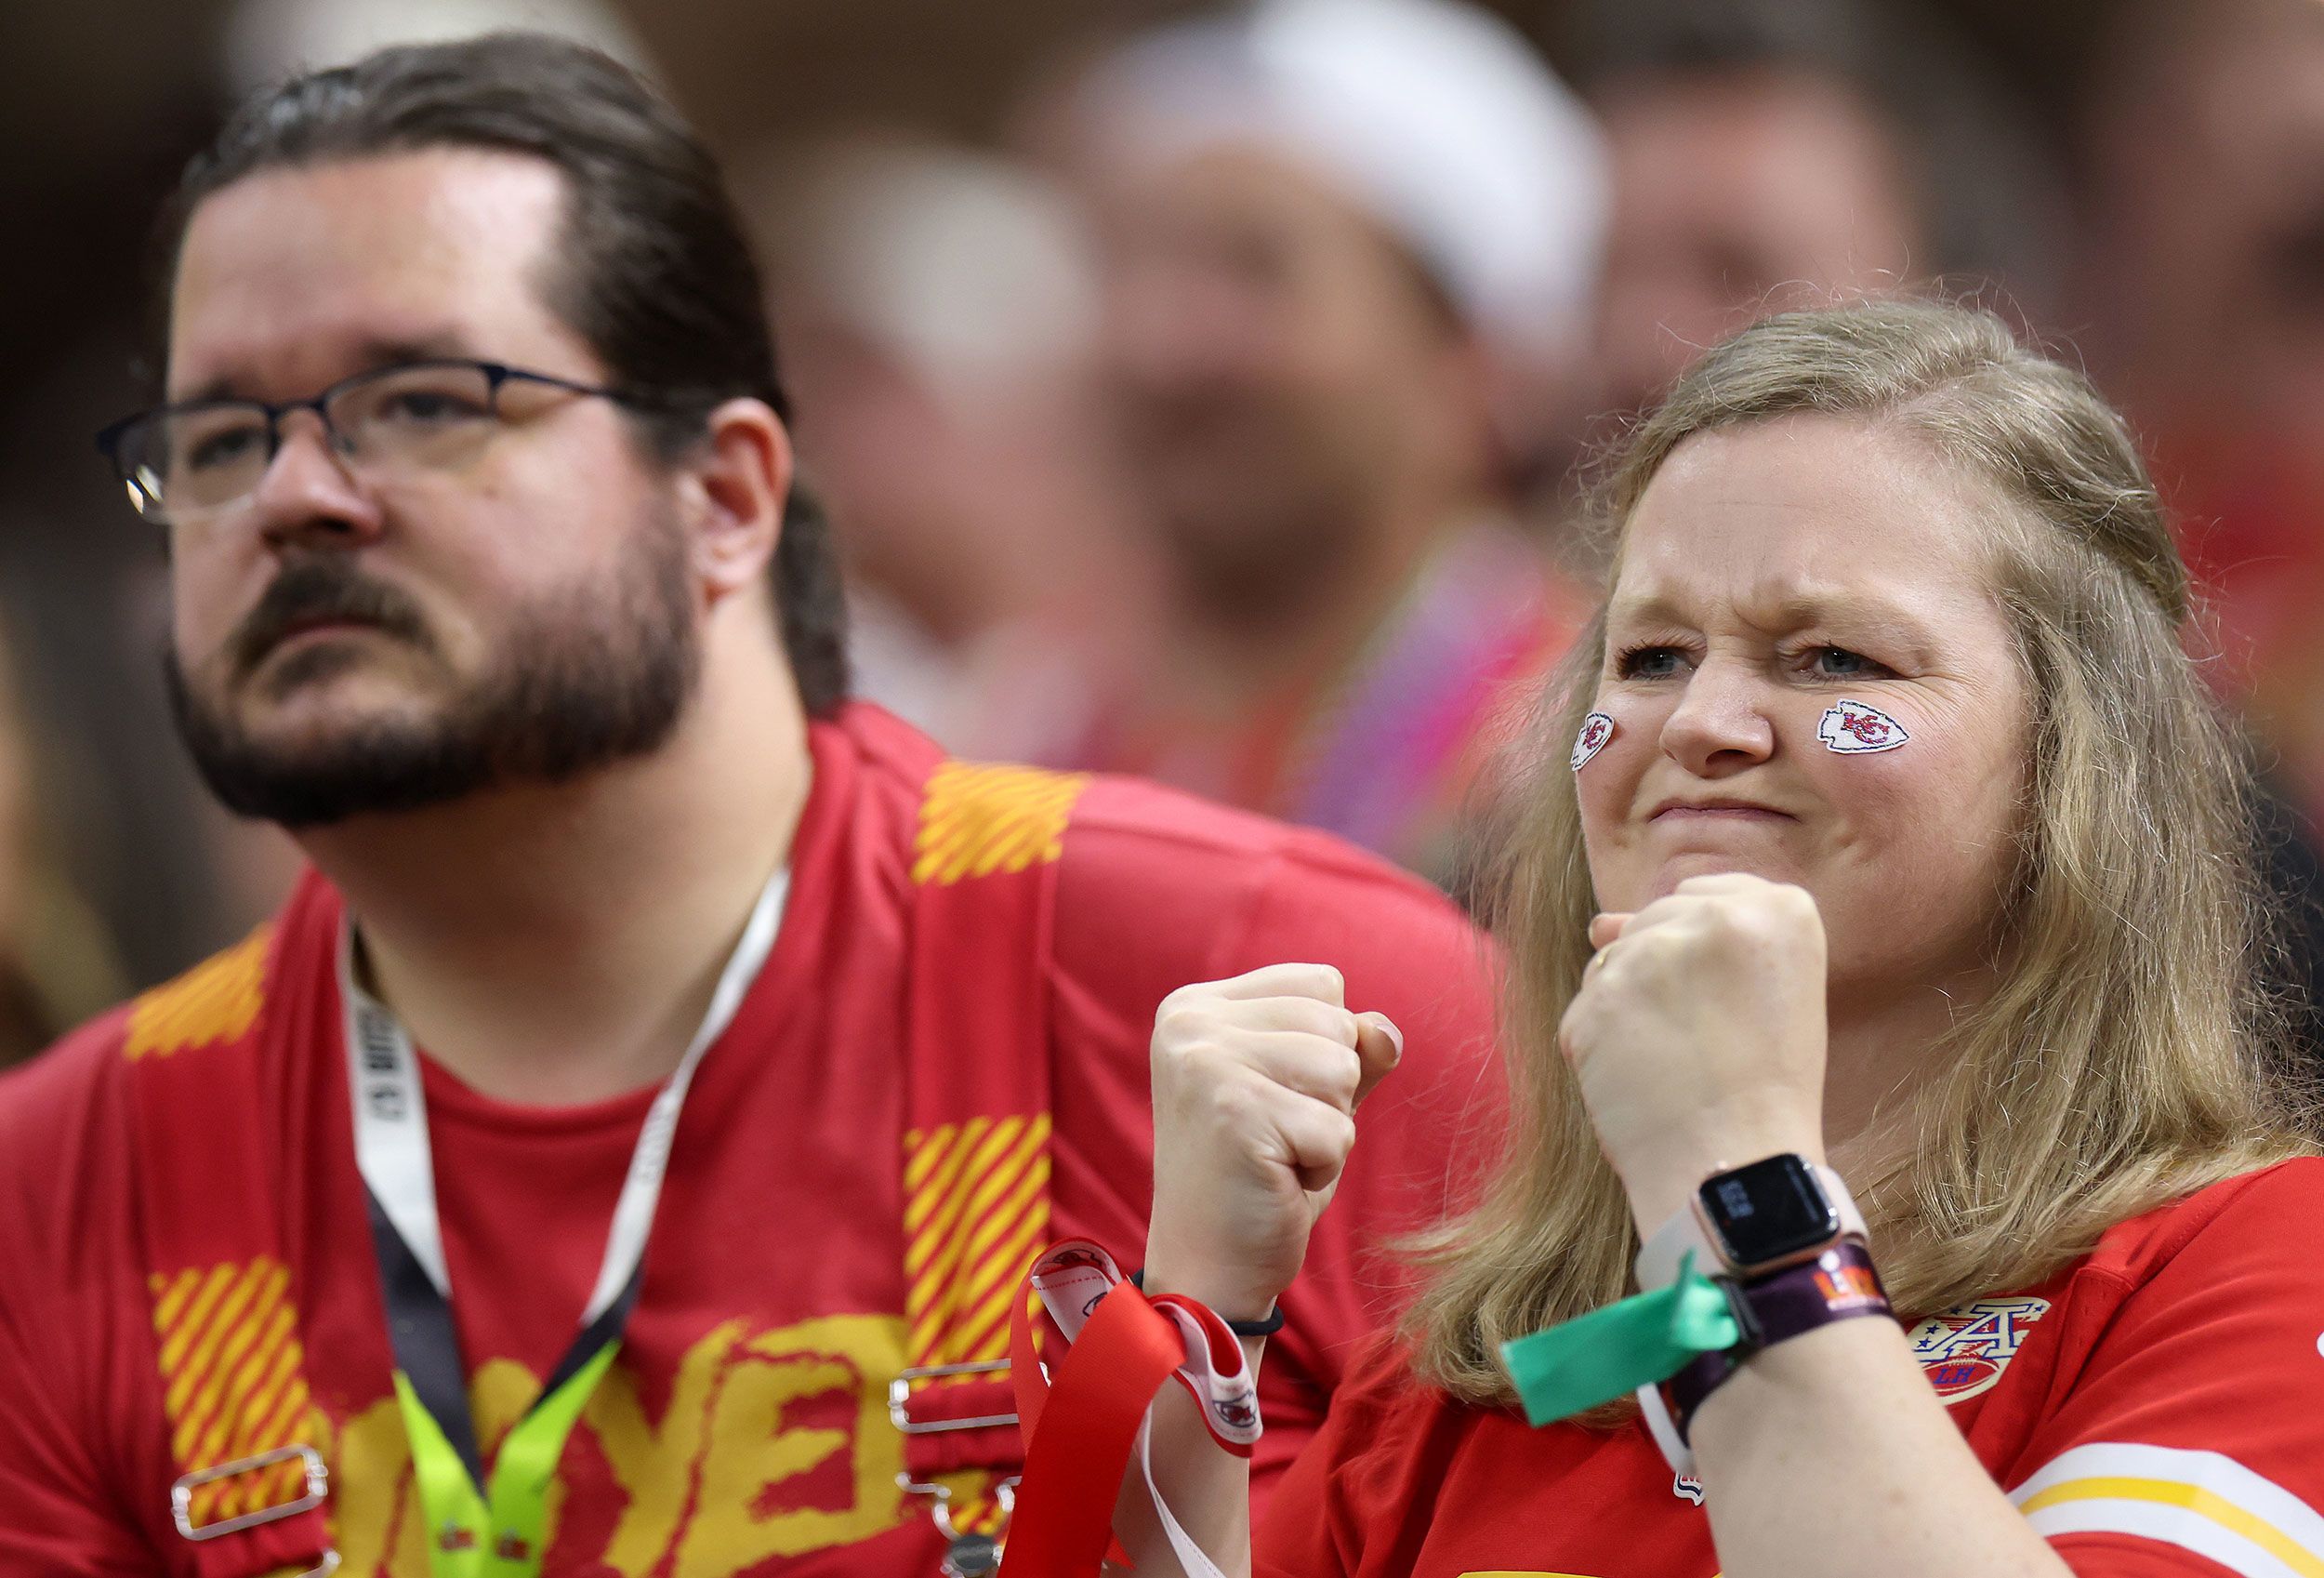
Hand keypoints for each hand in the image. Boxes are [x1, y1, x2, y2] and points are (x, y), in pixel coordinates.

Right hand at [1144, 964, 1402, 1322]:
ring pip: (1342, 1068)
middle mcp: (1190, 1021)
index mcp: (1198, 1004)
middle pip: (1335, 1020)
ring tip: (1278, 1154)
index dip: (1324, 1047)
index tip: (1271, 1097)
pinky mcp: (1234, 1111)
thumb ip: (1350, 1047)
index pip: (1320, 982)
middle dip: (1329, 1091)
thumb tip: (1385, 1031)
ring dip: (1330, 1126)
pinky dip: (1323, 1165)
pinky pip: (1339, 1128)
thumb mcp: (1310, 1093)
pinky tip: (1276, 1179)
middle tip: (1275, 1134)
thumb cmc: (1262, 1172)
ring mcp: (1206, 1062)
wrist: (1208, 1266)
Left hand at [1561, 873, 1828, 1233]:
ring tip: (1676, 1060)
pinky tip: (1641, 1078)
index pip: (1708, 892)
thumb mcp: (1776, 993)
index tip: (1721, 992)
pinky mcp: (1594, 1000)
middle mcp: (1710, 916)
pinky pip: (1587, 1008)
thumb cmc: (1768, 1089)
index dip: (1706, 947)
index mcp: (1778, 910)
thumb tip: (1600, 923)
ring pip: (1615, 959)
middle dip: (1666, 970)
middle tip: (1702, 1037)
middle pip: (1656, 918)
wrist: (1736, 1167)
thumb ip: (1703, 936)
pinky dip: (1604, 1042)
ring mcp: (1644, 956)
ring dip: (1631, 1002)